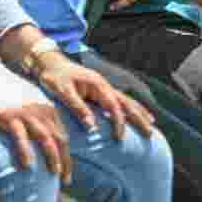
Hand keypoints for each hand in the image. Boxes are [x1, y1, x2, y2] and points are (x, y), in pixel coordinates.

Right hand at [0, 101, 72, 183]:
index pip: (64, 137)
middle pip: (59, 139)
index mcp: (50, 111)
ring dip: (52, 157)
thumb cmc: (9, 98)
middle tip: (66, 181)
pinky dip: (26, 151)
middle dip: (65, 161)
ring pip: (45, 138)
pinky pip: (21, 136)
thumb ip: (39, 123)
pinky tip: (28, 165)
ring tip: (54, 173)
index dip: (67, 157)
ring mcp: (27, 114)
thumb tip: (45, 146)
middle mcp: (42, 112)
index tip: (67, 175)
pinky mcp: (10, 116)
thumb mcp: (30, 108)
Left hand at [35, 56, 156, 140]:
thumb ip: (78, 108)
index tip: (119, 138)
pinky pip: (119, 101)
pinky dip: (130, 108)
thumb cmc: (55, 77)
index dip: (119, 122)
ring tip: (151, 123)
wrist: (50, 63)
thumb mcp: (64, 92)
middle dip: (140, 118)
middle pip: (128, 103)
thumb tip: (92, 127)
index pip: (114, 106)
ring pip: (127, 101)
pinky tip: (135, 114)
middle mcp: (105, 85)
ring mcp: (104, 87)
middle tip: (150, 133)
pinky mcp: (100, 91)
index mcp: (98, 85)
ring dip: (140, 112)